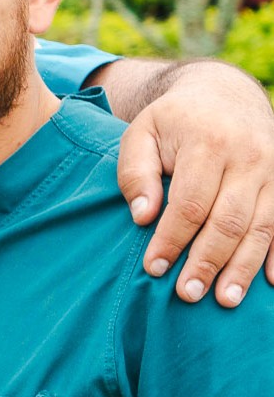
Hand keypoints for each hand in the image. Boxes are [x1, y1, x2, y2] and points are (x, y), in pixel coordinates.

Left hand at [116, 61, 273, 304]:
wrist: (225, 95)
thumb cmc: (173, 121)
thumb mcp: (141, 132)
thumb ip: (135, 172)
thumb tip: (142, 217)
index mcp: (208, 143)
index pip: (190, 203)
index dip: (172, 239)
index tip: (154, 268)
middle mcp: (249, 158)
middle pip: (229, 220)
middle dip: (208, 262)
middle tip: (187, 295)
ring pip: (262, 227)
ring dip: (243, 268)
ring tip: (225, 300)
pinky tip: (269, 283)